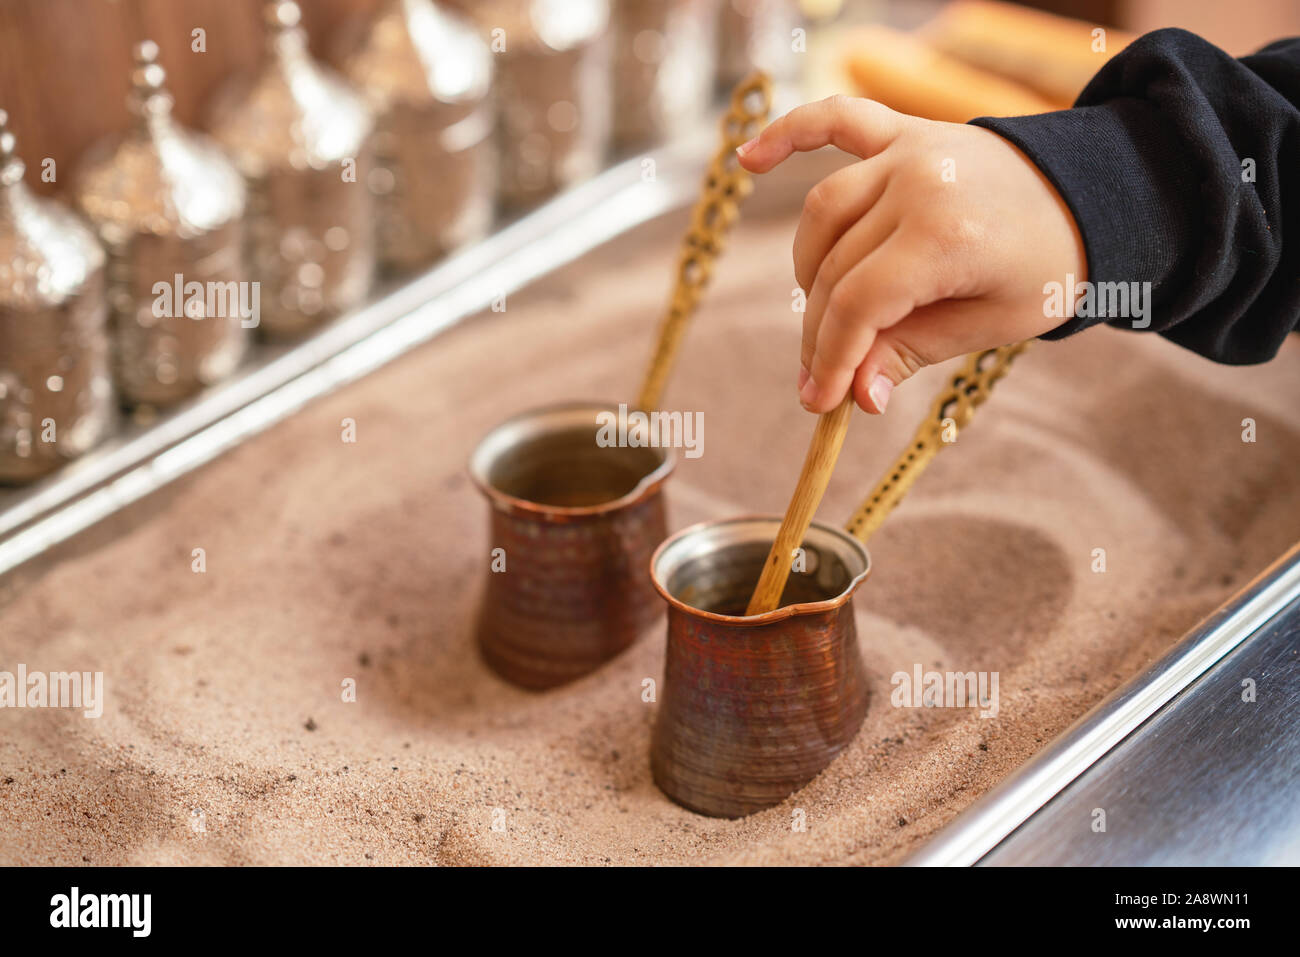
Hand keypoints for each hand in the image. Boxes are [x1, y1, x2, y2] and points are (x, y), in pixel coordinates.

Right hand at [736, 95, 1085, 413]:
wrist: (1094, 195)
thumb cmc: (1046, 268)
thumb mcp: (988, 325)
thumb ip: (911, 353)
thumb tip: (855, 398)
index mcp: (947, 236)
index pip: (859, 305)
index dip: (831, 358)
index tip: (820, 401)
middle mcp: (919, 184)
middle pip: (835, 269)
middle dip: (821, 333)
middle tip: (820, 378)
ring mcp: (908, 150)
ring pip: (823, 213)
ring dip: (810, 270)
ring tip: (824, 312)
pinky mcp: (904, 131)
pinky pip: (835, 122)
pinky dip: (788, 134)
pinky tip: (746, 159)